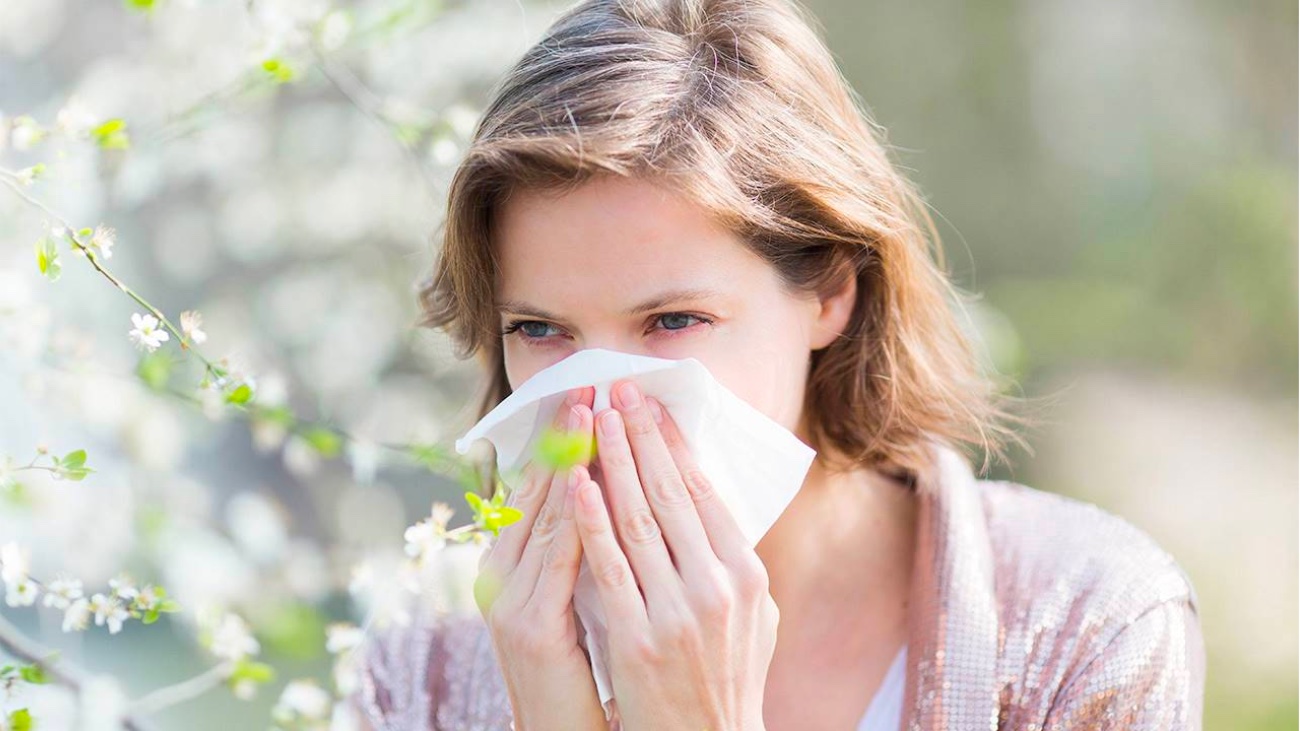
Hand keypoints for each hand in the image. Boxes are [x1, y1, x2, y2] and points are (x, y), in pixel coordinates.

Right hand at [474, 385, 607, 730]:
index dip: (564, 438)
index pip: (542, 488)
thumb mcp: (573, 598)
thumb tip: (608, 493)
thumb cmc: (575, 670)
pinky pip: (556, 559)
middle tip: (589, 381)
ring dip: (570, 459)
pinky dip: (573, 517)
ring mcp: (510, 598)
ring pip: (545, 513)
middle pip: (537, 490)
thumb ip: (580, 549)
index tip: (589, 392)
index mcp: (512, 565)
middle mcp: (501, 573)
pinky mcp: (530, 624)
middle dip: (565, 434)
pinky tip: (589, 482)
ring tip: (591, 411)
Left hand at [573, 379, 776, 730]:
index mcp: (746, 574)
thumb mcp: (751, 617)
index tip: (651, 407)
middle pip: (672, 494)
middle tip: (618, 392)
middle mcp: (717, 587)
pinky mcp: (639, 638)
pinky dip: (591, 521)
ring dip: (611, 463)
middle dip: (640, 437)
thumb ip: (731, 561)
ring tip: (591, 421)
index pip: (705, 493)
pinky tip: (576, 484)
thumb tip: (709, 503)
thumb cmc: (726, 678)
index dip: (674, 445)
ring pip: (638, 520)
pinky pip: (609, 567)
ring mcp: (678, 612)